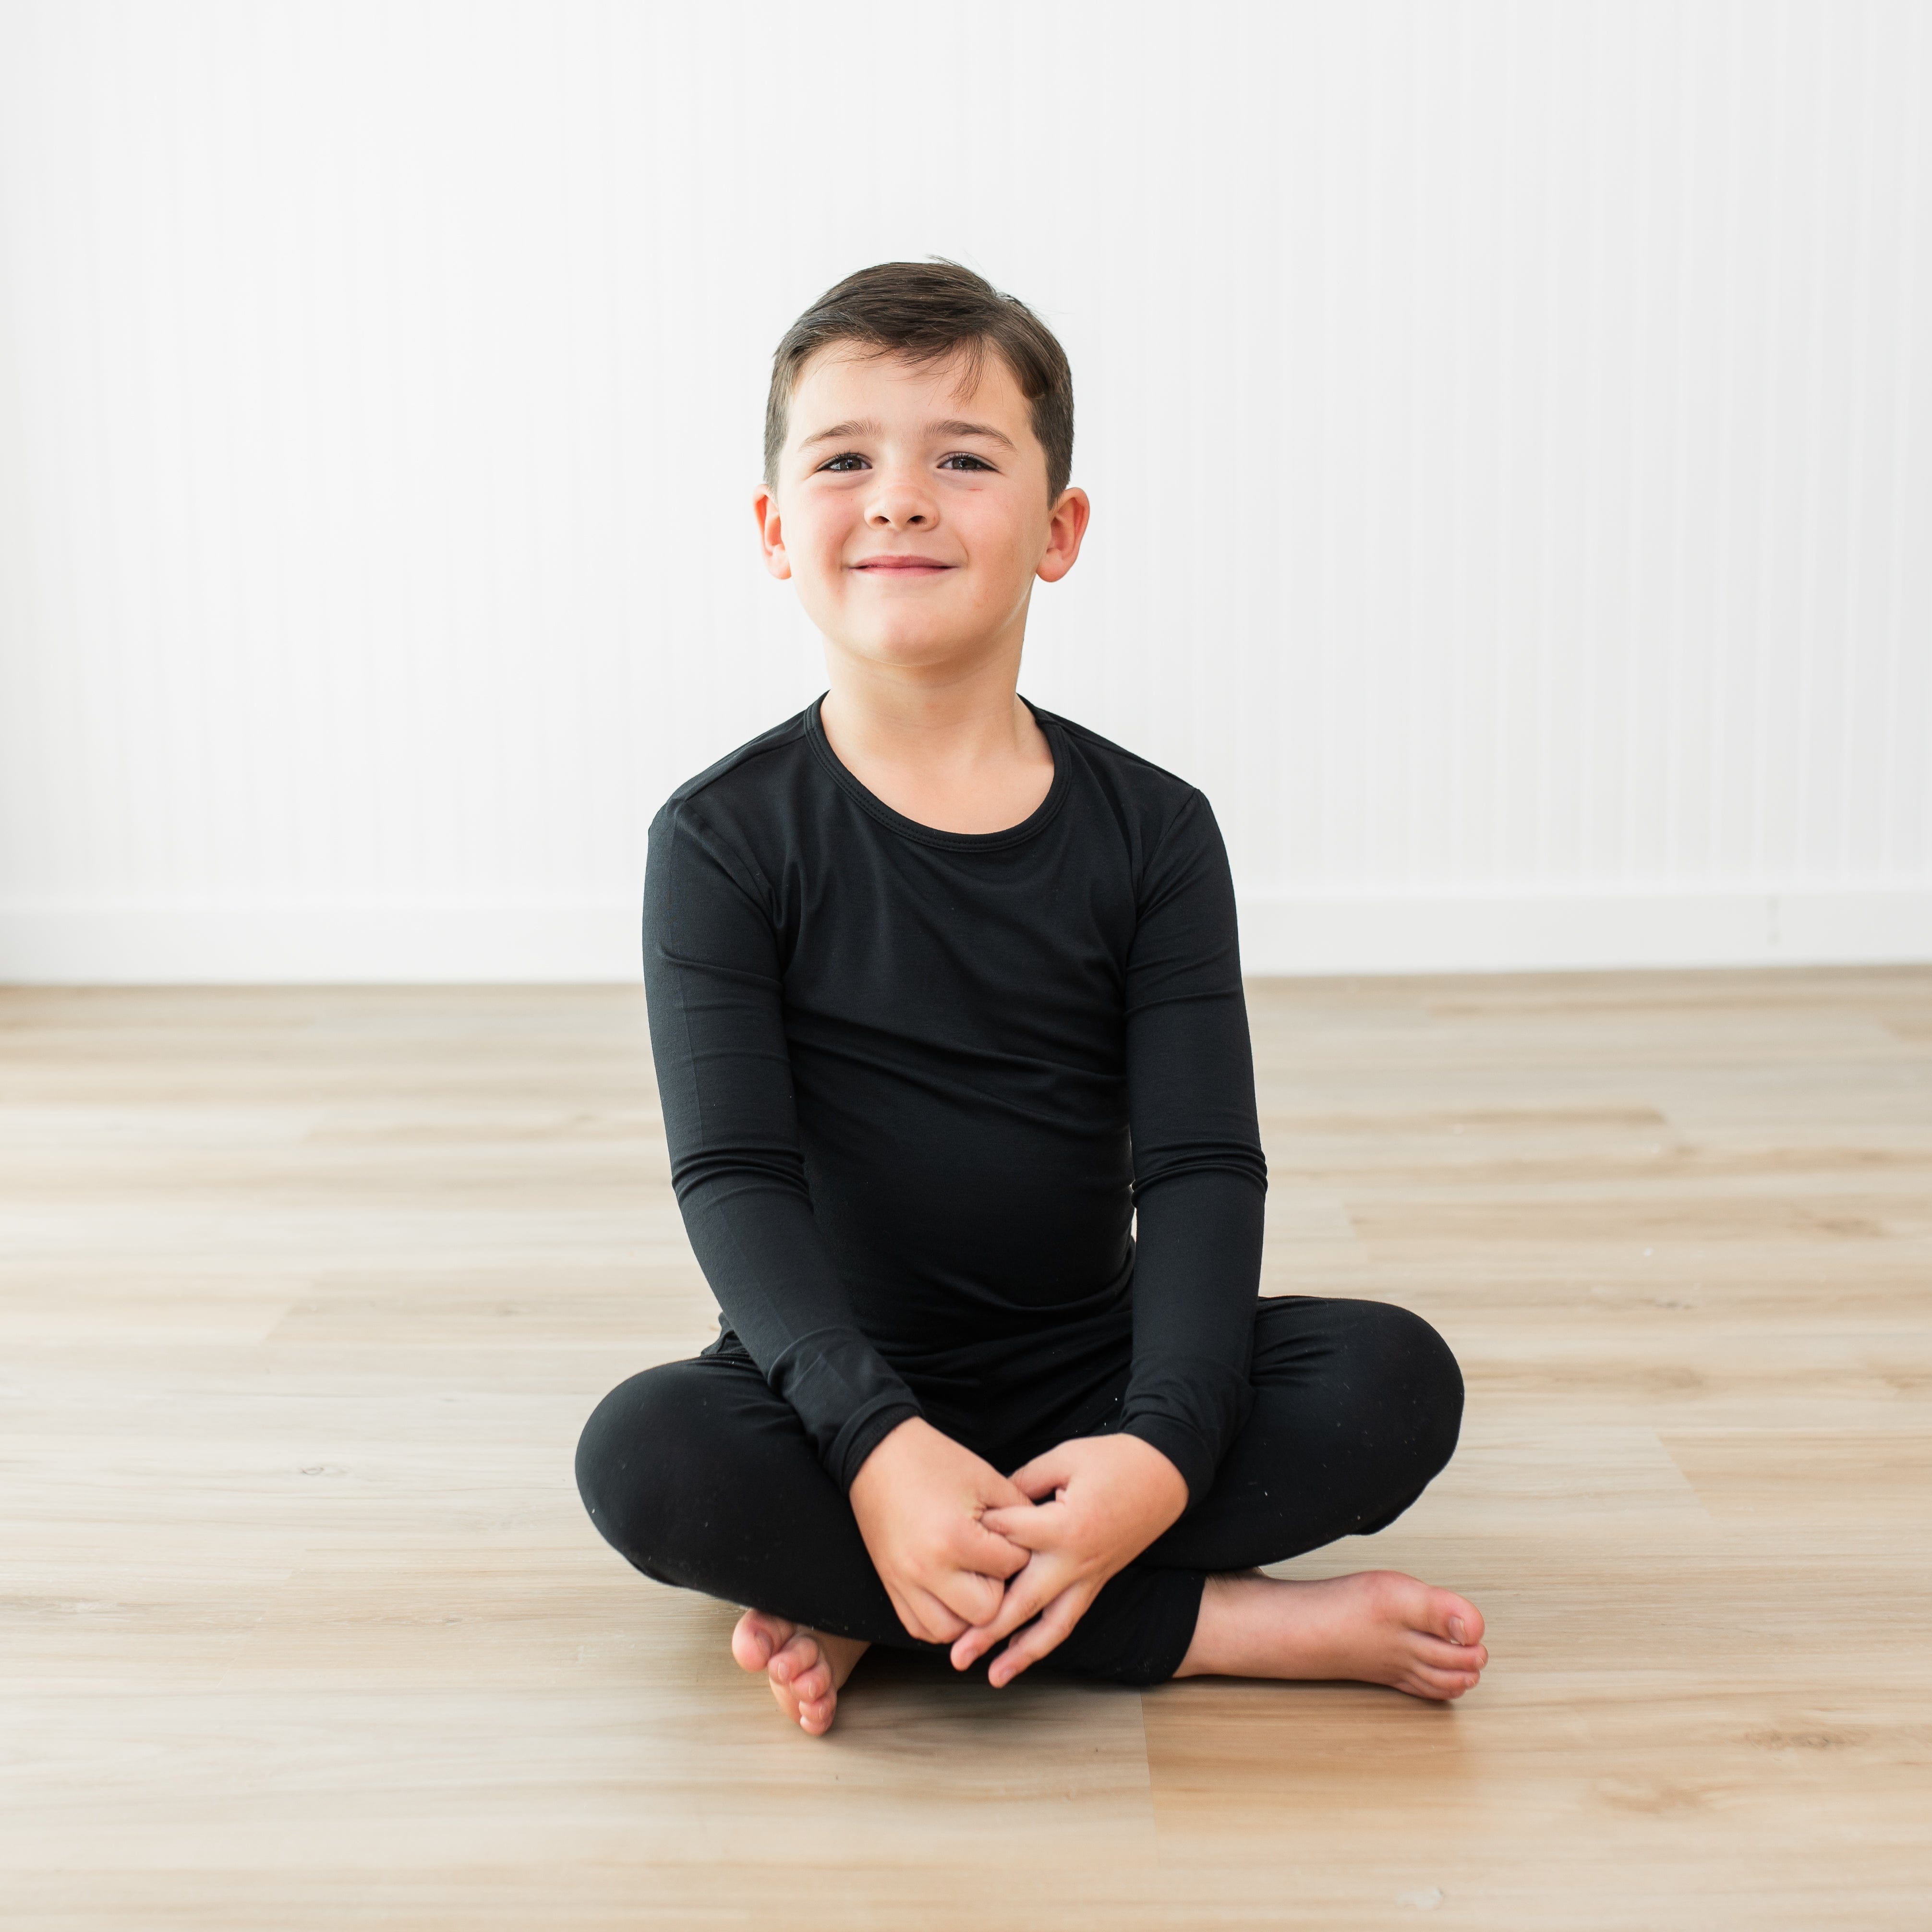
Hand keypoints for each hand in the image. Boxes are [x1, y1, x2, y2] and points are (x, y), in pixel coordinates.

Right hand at [847, 1417, 1031, 1644]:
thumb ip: (1020, 1513)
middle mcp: (927, 1569)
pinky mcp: (891, 1587)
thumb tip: (1042, 1542)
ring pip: (952, 1632)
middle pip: (985, 1612)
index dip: (1020, 1551)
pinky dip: (942, 1620)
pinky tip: (952, 1596)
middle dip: (999, 1590)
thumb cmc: (933, 1461)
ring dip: (970, 1614)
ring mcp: (905, 1582)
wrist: (878, 1456)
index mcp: (955, 1538)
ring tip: (974, 1583)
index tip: (1012, 1537)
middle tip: (994, 1562)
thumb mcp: (986, 1478)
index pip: (1010, 1568)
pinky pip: (922, 1629)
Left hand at [949, 1433, 1188, 1685]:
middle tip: (955, 1653)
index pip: (1008, 1539)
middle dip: (987, 1629)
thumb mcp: (1064, 1458)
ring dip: (1020, 1653)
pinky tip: (1023, 1655)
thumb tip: (985, 1506)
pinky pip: (1070, 1618)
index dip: (976, 1534)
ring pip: (1052, 1625)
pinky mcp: (1097, 1582)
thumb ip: (1022, 1482)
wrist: (1165, 1475)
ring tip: (992, 1676)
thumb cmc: (1114, 1460)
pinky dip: (1045, 1640)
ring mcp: (1089, 1576)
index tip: (945, 1536)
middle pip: (1024, 1600)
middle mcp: (1076, 1560)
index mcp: (1065, 1526)